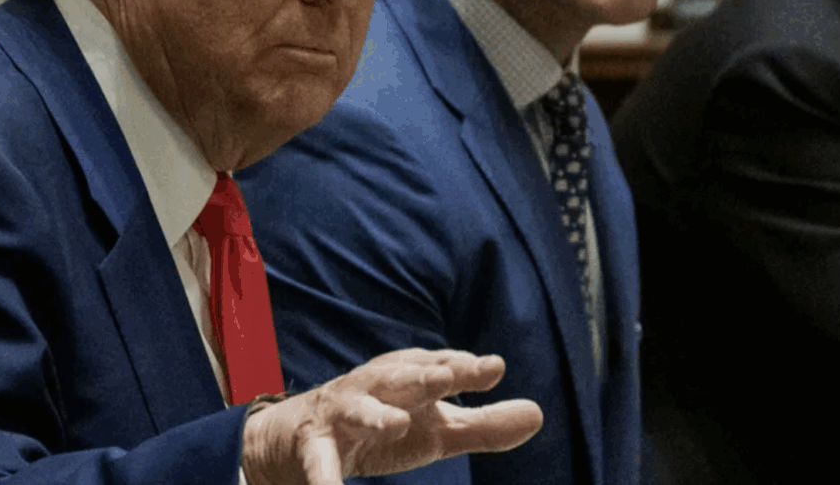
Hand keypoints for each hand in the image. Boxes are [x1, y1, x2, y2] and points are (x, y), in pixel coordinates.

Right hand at [240, 349, 542, 484]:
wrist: (301, 436)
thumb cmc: (384, 425)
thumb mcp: (436, 428)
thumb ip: (484, 425)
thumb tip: (538, 414)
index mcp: (407, 379)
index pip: (437, 367)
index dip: (461, 367)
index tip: (491, 368)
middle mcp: (374, 388)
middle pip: (400, 378)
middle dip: (422, 375)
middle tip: (447, 376)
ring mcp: (342, 415)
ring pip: (358, 410)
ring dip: (376, 415)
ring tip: (397, 424)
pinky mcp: (313, 446)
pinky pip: (320, 464)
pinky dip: (325, 481)